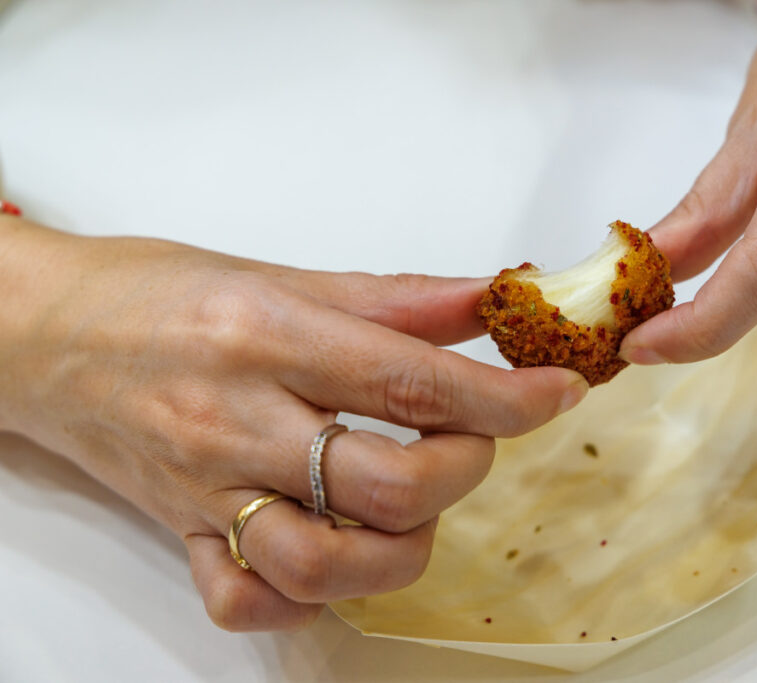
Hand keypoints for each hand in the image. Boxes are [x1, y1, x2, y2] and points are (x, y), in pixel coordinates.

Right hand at [0, 219, 587, 629]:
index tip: (556, 394)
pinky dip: (307, 597)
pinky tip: (335, 554)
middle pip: (384, 483)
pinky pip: (247, 601)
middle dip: (461, 469)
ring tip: (409, 503)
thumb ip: (395, 297)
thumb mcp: (282, 276)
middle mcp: (236, 420)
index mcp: (268, 337)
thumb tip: (492, 296)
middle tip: (471, 439)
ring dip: (399, 545)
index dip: (501, 397)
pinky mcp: (182, 534)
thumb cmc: (161, 294)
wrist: (45, 335)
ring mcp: (205, 489)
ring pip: (326, 562)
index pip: (409, 379)